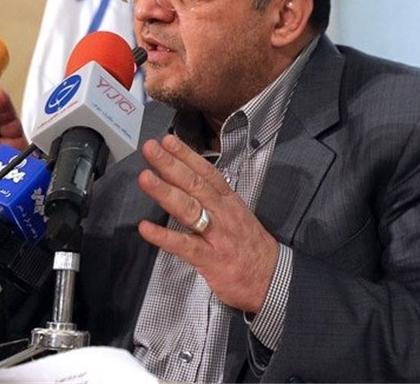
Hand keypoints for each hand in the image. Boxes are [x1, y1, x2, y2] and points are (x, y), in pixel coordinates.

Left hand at [137, 134, 278, 312]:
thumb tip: (192, 185)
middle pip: (194, 184)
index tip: (168, 140)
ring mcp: (216, 235)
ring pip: (188, 208)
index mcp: (229, 202)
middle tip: (151, 148)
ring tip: (145, 178)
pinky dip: (163, 236)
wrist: (274, 279)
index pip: (206, 172)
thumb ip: (215, 202)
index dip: (186, 155)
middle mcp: (222, 213)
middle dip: (170, 164)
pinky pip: (184, 245)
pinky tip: (145, 228)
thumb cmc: (252, 249)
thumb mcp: (238, 216)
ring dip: (165, 192)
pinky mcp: (210, 259)